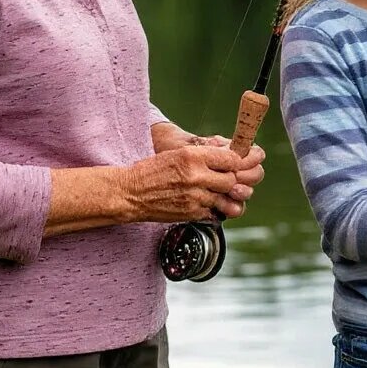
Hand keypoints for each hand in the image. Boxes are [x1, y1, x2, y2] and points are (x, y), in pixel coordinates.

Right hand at [150, 123, 264, 205]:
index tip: (233, 164)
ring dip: (225, 196)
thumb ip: (204, 157)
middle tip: (224, 180)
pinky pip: (215, 212)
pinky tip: (208, 204)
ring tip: (217, 193)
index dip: (236, 162)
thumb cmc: (152, 171)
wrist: (131, 193)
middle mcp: (196, 175)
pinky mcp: (191, 213)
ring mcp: (195, 196)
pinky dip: (215, 209)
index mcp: (192, 156)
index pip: (231, 158)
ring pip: (226, 198)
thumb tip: (229, 160)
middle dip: (231, 180)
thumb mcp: (177, 154)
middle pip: (232, 180)